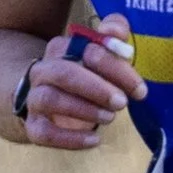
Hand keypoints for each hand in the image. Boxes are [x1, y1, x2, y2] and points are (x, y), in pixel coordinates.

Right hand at [20, 26, 146, 149]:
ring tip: (109, 118)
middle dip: (96, 87)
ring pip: (50, 99)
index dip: (115, 67)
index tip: (139, 89)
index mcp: (60, 48)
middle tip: (122, 102)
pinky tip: (94, 140)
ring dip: (83, 109)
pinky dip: (69, 138)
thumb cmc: (85, 75)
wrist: (47, 100)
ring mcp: (34, 99)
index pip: (86, 50)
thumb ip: (113, 37)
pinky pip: (44, 133)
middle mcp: (43, 71)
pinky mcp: (33, 126)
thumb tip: (114, 32)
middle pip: (63, 73)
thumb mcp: (102, 53)